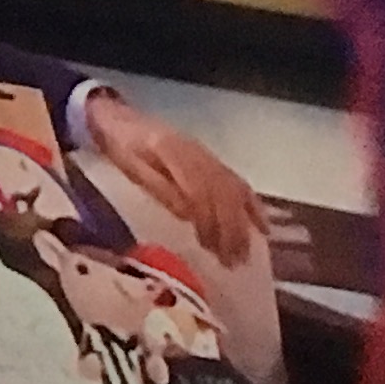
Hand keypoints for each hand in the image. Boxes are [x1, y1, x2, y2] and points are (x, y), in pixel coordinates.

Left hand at [82, 92, 263, 266]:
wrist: (122, 120)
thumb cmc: (122, 149)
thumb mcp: (133, 169)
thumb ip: (162, 189)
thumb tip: (190, 215)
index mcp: (174, 152)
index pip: (199, 191)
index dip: (208, 221)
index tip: (213, 250)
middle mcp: (199, 153)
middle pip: (223, 193)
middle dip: (231, 230)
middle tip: (234, 263)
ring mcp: (209, 156)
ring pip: (234, 190)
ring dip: (242, 224)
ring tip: (245, 254)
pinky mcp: (213, 161)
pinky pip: (238, 183)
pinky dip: (252, 206)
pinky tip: (262, 227)